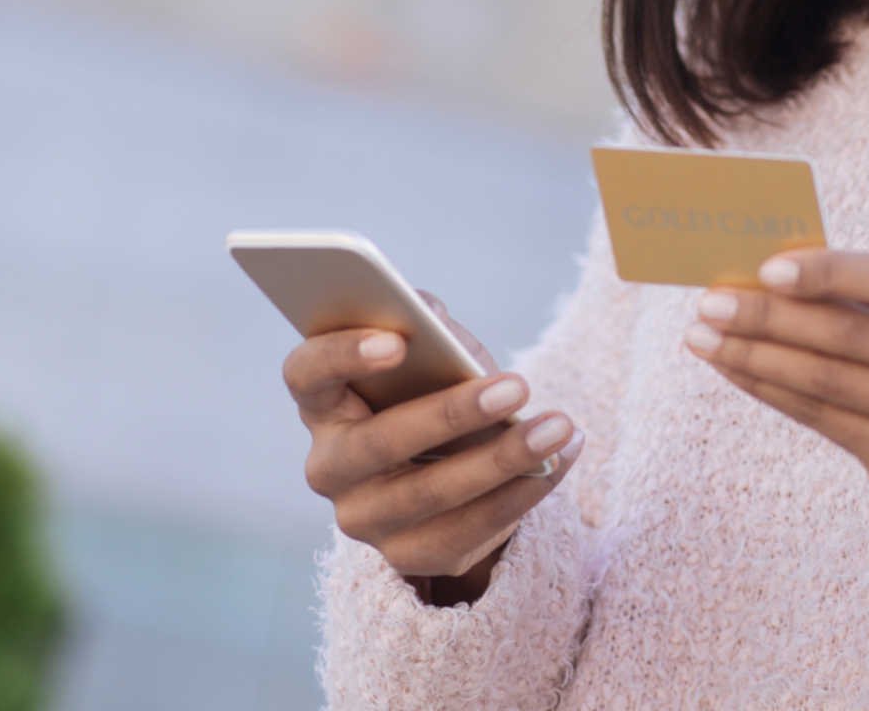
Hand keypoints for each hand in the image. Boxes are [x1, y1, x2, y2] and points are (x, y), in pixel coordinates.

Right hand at [282, 290, 583, 601]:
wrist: (454, 469)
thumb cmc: (433, 392)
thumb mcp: (430, 355)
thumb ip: (425, 327)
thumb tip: (427, 311)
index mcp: (323, 402)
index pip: (307, 373)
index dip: (342, 354)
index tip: (398, 340)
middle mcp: (328, 466)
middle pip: (377, 444)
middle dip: (452, 414)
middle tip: (519, 385)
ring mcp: (363, 518)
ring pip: (431, 495)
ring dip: (504, 459)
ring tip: (558, 426)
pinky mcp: (407, 557)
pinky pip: (469, 530)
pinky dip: (524, 492)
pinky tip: (562, 458)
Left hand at [682, 250, 868, 522]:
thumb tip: (764, 273)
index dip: (830, 272)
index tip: (765, 268)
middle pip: (851, 336)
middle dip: (770, 317)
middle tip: (709, 302)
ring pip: (827, 382)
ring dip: (754, 355)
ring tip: (702, 336)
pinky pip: (821, 419)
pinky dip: (769, 389)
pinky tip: (734, 367)